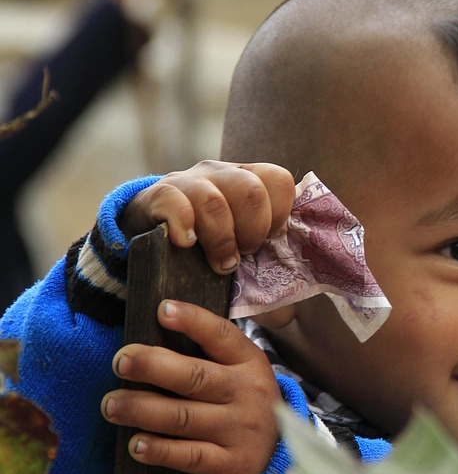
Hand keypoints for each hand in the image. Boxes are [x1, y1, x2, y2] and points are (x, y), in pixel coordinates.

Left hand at [102, 298, 280, 473]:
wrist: (279, 457)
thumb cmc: (243, 405)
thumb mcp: (241, 374)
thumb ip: (208, 356)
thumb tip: (149, 341)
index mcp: (248, 363)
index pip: (221, 335)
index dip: (192, 321)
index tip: (162, 310)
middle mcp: (245, 393)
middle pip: (195, 376)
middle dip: (152, 366)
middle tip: (120, 362)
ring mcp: (238, 430)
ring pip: (183, 417)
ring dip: (141, 409)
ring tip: (111, 405)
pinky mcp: (229, 465)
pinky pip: (189, 456)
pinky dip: (159, 450)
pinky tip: (136, 445)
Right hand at [120, 160, 295, 274]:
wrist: (152, 241)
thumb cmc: (210, 250)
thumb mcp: (243, 251)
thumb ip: (269, 266)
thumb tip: (289, 299)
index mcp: (251, 181)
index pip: (279, 181)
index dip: (278, 216)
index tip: (265, 242)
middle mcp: (222, 174)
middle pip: (250, 191)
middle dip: (251, 232)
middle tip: (239, 257)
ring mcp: (189, 182)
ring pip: (214, 202)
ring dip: (220, 240)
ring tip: (216, 264)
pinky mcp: (159, 194)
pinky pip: (174, 203)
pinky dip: (183, 226)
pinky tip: (185, 244)